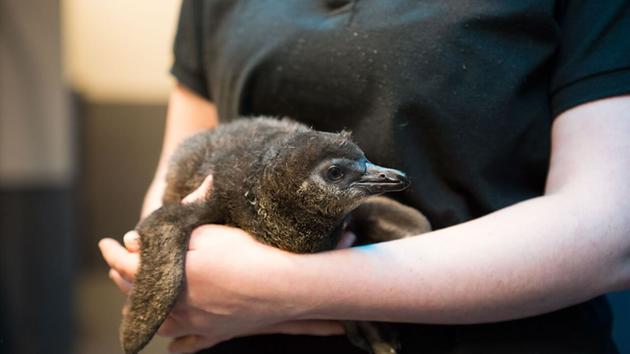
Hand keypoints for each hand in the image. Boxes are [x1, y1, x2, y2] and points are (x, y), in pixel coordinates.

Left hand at [99, 175, 343, 352]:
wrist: (280, 286)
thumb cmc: (245, 255)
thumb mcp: (206, 233)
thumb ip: (169, 235)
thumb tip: (136, 239)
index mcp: (170, 277)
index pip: (130, 264)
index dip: (114, 252)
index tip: (105, 242)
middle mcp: (177, 305)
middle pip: (139, 293)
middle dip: (124, 277)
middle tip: (118, 265)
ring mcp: (196, 323)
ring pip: (158, 323)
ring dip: (142, 311)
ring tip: (136, 302)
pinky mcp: (216, 333)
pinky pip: (189, 345)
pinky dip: (177, 345)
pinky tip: (171, 346)